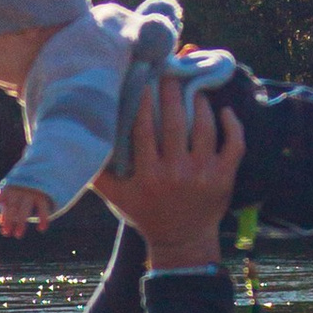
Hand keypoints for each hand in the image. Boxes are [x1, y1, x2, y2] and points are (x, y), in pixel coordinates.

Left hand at [0, 181, 54, 239]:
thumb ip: (3, 210)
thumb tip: (1, 222)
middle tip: (5, 232)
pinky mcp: (42, 197)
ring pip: (25, 208)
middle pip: (11, 206)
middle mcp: (19, 190)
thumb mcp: (9, 199)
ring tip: (18, 235)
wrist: (38, 176)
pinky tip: (41, 228)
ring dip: (21, 222)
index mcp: (7, 189)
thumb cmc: (17, 192)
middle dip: (8, 219)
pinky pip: (43, 208)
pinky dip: (43, 218)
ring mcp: (31, 193)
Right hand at [95, 76, 244, 263]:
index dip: (144, 100)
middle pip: (175, 122)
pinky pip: (234, 144)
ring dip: (200, 102)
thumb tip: (78, 144)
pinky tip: (224, 110)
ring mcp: (203, 174)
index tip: (144, 79)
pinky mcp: (224, 177)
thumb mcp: (118, 196)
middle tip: (170, 71)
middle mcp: (176, 173)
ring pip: (204, 128)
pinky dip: (232, 125)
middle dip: (172, 91)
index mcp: (149, 175)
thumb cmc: (146, 214)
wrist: (182, 241)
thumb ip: (98, 172)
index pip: (144, 129)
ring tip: (194, 87)